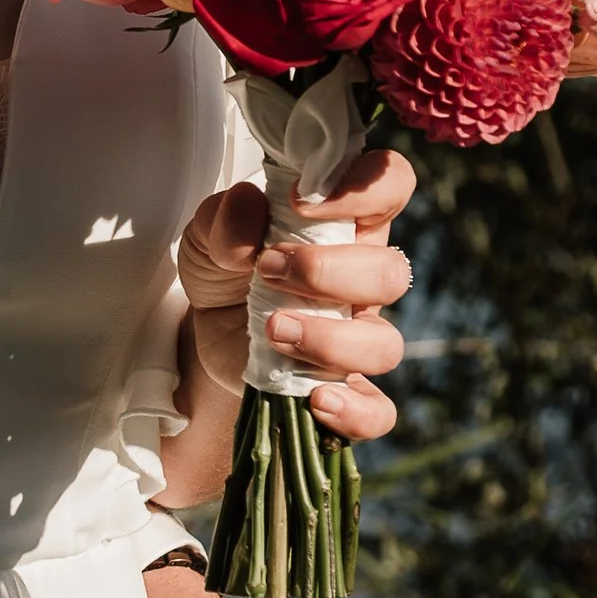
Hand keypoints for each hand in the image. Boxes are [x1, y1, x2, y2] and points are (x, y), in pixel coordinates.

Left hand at [178, 140, 416, 442]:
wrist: (204, 337)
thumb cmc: (225, 271)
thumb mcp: (208, 236)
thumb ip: (224, 218)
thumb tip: (248, 210)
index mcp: (345, 226)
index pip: (391, 186)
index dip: (363, 189)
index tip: (300, 203)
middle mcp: (362, 282)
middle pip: (391, 274)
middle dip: (328, 274)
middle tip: (267, 273)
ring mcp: (356, 339)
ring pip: (385, 345)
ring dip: (330, 340)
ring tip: (273, 330)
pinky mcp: (343, 390)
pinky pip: (378, 412)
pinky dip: (355, 411)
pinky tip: (315, 399)